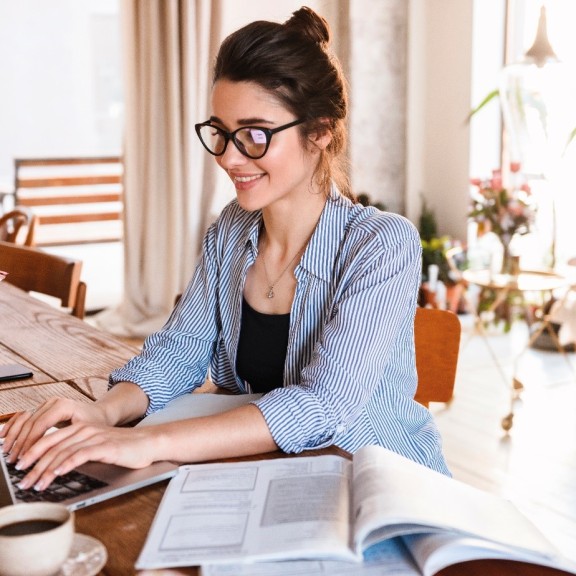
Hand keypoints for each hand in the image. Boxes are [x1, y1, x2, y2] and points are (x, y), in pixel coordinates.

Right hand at [0, 397, 107, 464]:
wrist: (99, 414)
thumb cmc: (95, 424)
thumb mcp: (86, 433)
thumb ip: (69, 443)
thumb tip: (52, 460)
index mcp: (63, 405)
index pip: (41, 424)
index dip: (30, 442)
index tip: (24, 457)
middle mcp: (53, 402)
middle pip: (30, 423)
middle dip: (20, 443)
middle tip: (14, 460)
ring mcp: (46, 404)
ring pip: (24, 419)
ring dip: (13, 436)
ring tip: (6, 452)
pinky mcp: (42, 408)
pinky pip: (23, 416)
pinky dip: (13, 426)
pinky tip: (3, 436)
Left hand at [11, 422, 155, 491]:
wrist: (149, 442)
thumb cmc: (124, 448)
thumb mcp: (97, 448)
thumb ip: (77, 452)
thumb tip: (54, 469)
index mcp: (81, 428)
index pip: (49, 439)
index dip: (32, 453)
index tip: (20, 468)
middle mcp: (85, 430)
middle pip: (52, 446)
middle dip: (33, 465)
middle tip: (22, 481)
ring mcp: (95, 437)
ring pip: (63, 452)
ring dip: (46, 470)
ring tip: (36, 484)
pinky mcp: (106, 446)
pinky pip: (81, 454)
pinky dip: (66, 464)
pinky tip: (57, 473)